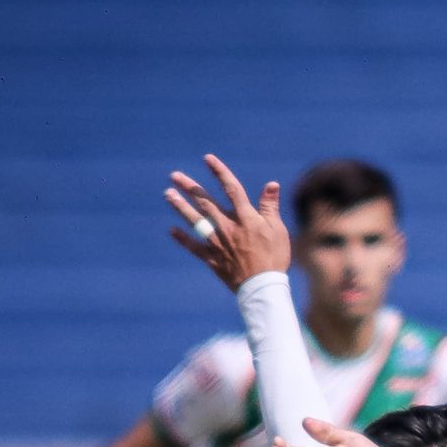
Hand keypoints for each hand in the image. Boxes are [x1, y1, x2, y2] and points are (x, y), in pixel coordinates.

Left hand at [166, 154, 289, 288]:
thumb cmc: (274, 258)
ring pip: (195, 220)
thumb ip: (270, 207)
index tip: (208, 159)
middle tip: (174, 176)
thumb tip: (271, 185)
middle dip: (189, 187)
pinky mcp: (212, 259)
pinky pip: (194, 247)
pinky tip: (172, 229)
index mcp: (245, 217)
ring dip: (180, 206)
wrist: (262, 288)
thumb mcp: (278, 230)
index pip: (231, 188)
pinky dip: (183, 238)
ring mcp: (217, 243)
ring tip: (168, 194)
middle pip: (205, 202)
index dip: (219, 172)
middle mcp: (227, 226)